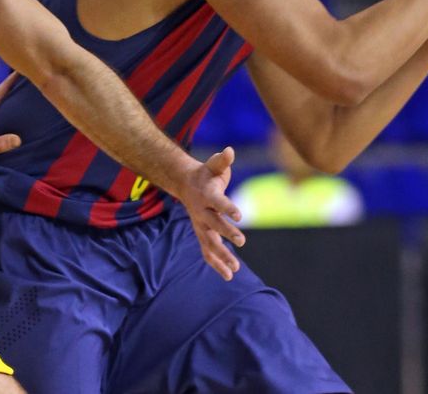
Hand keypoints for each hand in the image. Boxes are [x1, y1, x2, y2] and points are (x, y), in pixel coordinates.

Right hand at [175, 146, 245, 281]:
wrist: (185, 184)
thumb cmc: (205, 174)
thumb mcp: (214, 165)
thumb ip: (222, 160)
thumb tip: (230, 151)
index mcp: (207, 195)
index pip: (218, 203)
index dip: (228, 208)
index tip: (240, 216)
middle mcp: (201, 212)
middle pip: (214, 225)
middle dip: (227, 234)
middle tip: (242, 241)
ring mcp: (200, 225)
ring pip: (209, 243)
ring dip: (222, 256)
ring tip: (236, 269)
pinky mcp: (201, 233)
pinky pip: (207, 252)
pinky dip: (216, 264)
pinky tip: (229, 275)